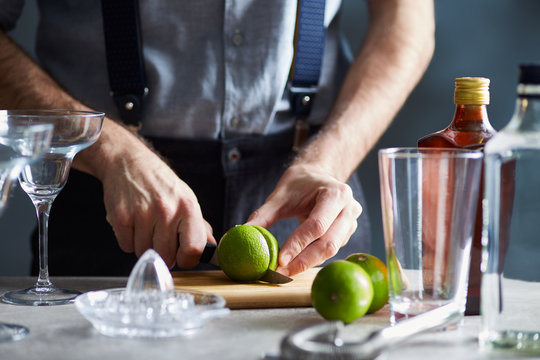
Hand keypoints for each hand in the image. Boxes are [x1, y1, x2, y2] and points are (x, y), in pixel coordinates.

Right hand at [79, 122, 214, 268]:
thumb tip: (212, 249)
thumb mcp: (186, 199)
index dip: (188, 260)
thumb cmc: (161, 185)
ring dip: (144, 246)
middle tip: (160, 239)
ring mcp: (142, 213)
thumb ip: (200, 226)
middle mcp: (167, 210)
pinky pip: (126, 246)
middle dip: (164, 254)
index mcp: (188, 207)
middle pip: (167, 256)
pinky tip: (133, 224)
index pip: (194, 249)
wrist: (130, 163)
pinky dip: (128, 240)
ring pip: (145, 253)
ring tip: (146, 227)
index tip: (182, 258)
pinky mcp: (121, 216)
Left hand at [246, 163, 362, 275]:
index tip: (280, 259)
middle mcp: (349, 208)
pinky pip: (330, 250)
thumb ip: (263, 215)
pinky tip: (297, 263)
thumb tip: (243, 232)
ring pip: (331, 250)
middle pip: (328, 243)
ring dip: (308, 263)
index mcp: (336, 194)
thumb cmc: (299, 183)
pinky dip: (313, 258)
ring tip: (286, 271)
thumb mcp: (279, 196)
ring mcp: (351, 222)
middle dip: (304, 261)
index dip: (298, 244)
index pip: (316, 225)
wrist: (317, 176)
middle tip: (282, 272)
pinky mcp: (347, 233)